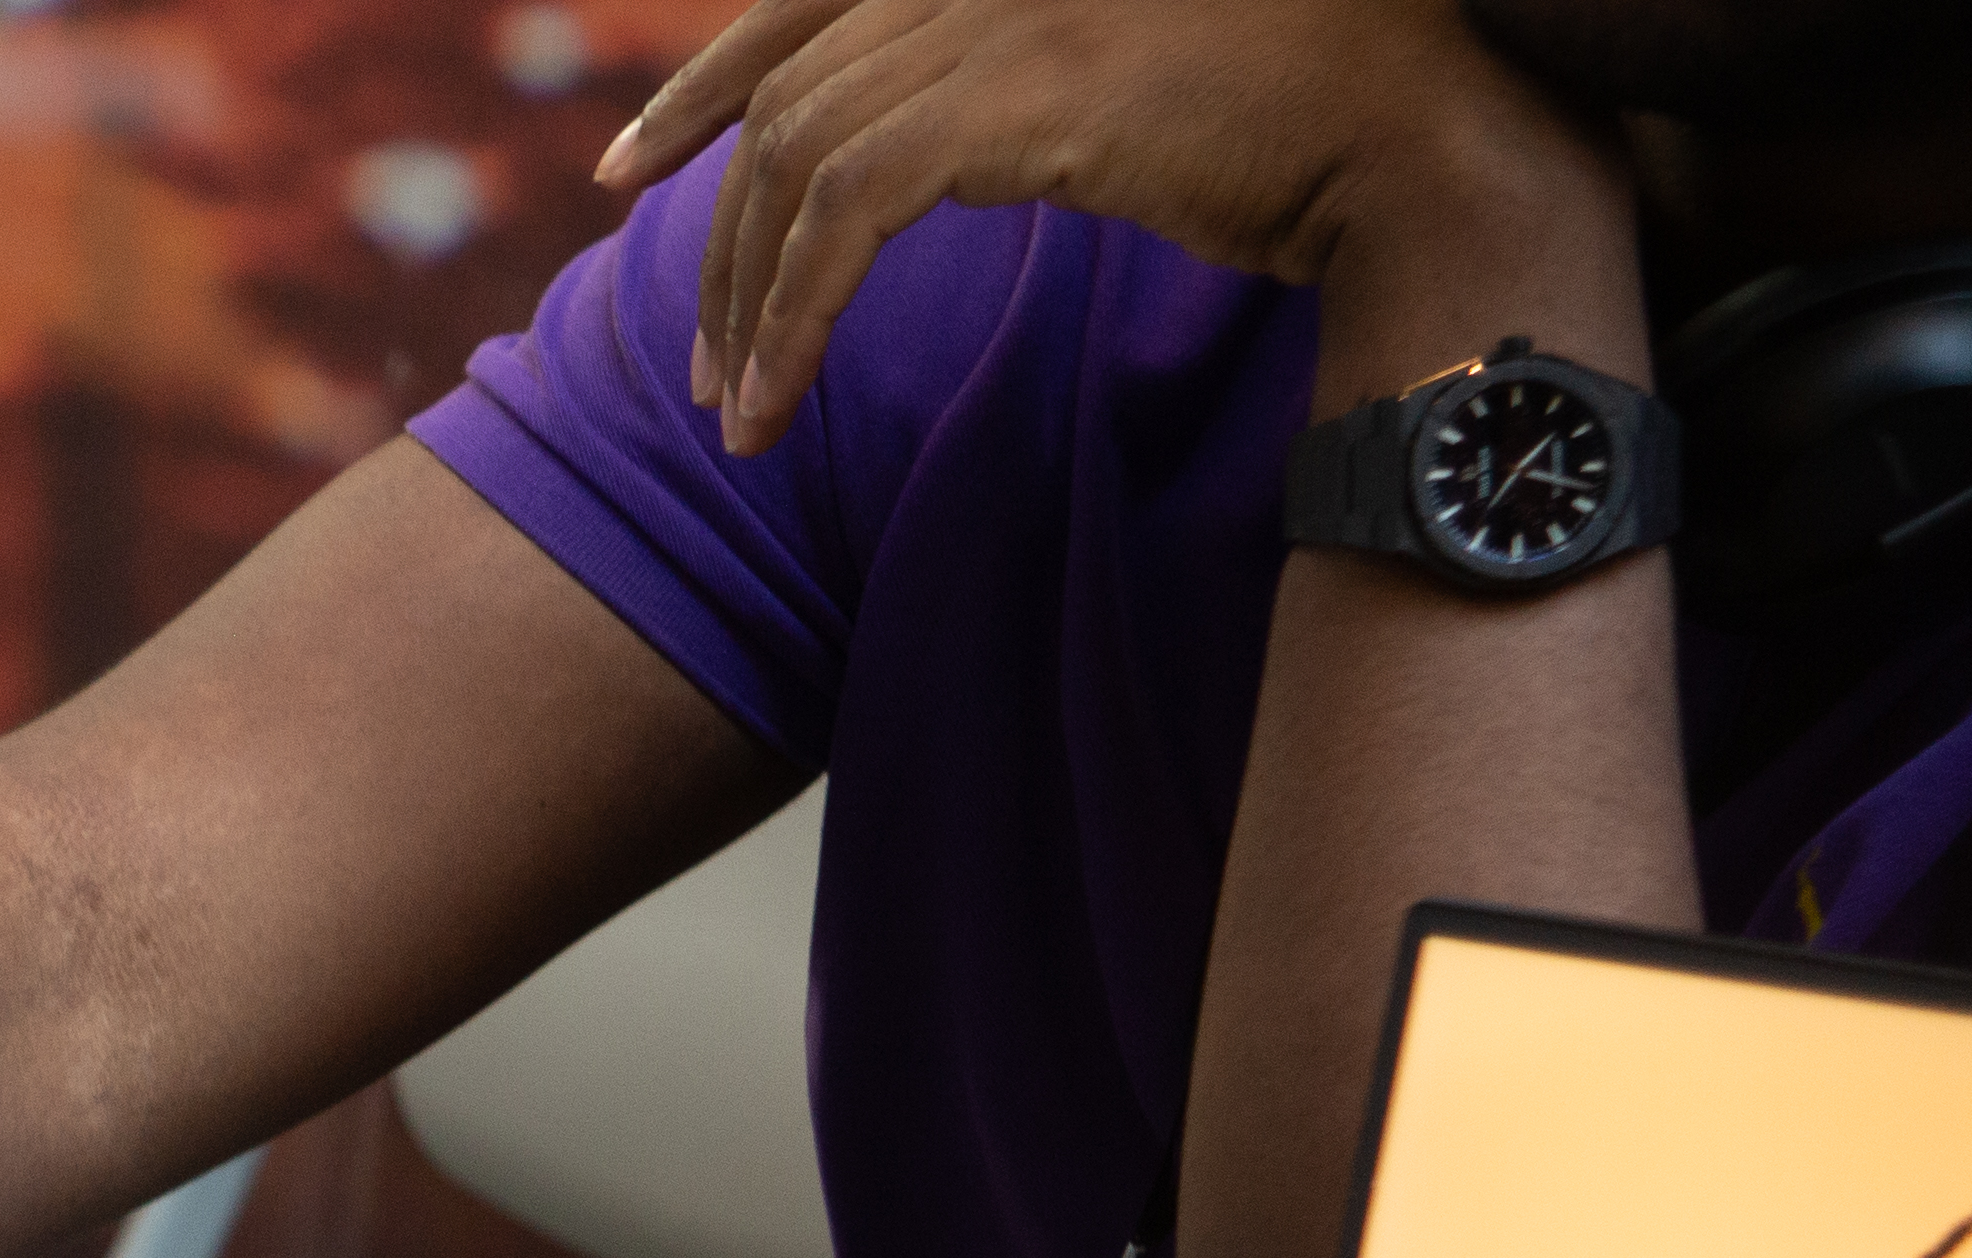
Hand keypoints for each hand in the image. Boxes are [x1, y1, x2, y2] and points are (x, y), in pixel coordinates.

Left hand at [597, 0, 1621, 454]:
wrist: (1430, 127)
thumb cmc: (1307, 119)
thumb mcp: (1131, 81)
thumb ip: (1012, 90)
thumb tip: (919, 157)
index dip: (706, 79)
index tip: (636, 165)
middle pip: (786, 86)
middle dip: (717, 231)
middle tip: (696, 354)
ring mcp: (1012, 4)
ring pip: (798, 155)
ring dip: (746, 298)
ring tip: (736, 409)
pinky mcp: (1027, 90)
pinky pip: (843, 211)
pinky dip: (791, 317)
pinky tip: (774, 403)